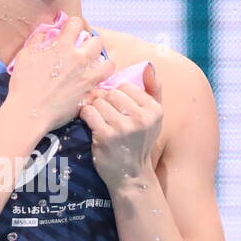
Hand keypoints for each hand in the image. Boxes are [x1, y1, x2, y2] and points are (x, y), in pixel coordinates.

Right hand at [6, 16, 112, 134]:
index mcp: (62, 46)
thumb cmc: (24, 83)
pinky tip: (92, 83)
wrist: (30, 111)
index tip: (70, 31)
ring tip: (92, 67)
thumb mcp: (25, 55)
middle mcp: (78, 58)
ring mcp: (86, 76)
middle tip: (82, 51)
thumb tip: (47, 34)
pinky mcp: (89, 92)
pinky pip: (104, 83)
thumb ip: (38, 40)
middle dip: (90, 43)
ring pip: (107, 62)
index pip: (76, 23)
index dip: (73, 25)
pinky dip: (100, 81)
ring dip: (100, 63)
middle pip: (97, 41)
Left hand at [78, 61, 161, 189]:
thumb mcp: (153, 117)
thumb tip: (148, 65)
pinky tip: (91, 123)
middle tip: (105, 113)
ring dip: (95, 109)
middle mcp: (141, 117)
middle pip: (111, 93)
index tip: (116, 106)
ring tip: (99, 120)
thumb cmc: (140, 142)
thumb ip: (153, 90)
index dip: (117, 94)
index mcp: (154, 110)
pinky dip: (86, 115)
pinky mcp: (105, 136)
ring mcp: (123, 127)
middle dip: (105, 101)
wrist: (131, 175)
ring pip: (99, 102)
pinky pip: (89, 112)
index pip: (126, 86)